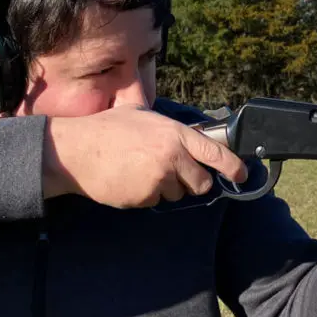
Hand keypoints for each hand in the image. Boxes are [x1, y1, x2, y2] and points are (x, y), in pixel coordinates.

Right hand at [42, 104, 247, 208]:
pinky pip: (155, 201)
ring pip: (177, 194)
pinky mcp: (144, 197)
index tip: (242, 175)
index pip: (216, 154)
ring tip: (142, 171)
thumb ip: (169, 128)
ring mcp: (159, 179)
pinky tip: (130, 180)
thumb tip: (190, 135)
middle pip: (201, 182)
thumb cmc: (107, 129)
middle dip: (192, 182)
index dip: (234, 167)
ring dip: (167, 188)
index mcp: (175, 134)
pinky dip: (147, 195)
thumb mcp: (143, 115)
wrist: (74, 151)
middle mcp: (172, 157)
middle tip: (173, 173)